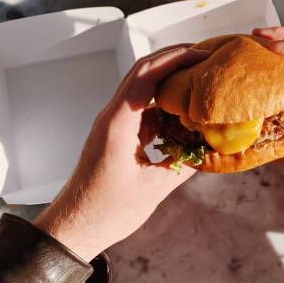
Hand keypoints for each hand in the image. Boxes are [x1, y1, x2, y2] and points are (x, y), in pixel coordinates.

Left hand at [35, 46, 207, 260]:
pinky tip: (183, 116)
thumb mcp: (152, 189)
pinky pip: (141, 110)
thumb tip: (210, 150)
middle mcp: (112, 116)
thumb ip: (183, 165)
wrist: (73, 227)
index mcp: (118, 124)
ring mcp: (113, 124)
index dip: (175, 59)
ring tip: (199, 82)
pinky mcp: (116, 135)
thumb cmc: (106, 211)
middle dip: (174, 60)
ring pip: (142, 90)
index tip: (202, 55)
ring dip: (169, 82)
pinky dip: (163, 107)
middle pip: (143, 73)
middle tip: (205, 58)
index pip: (146, 75)